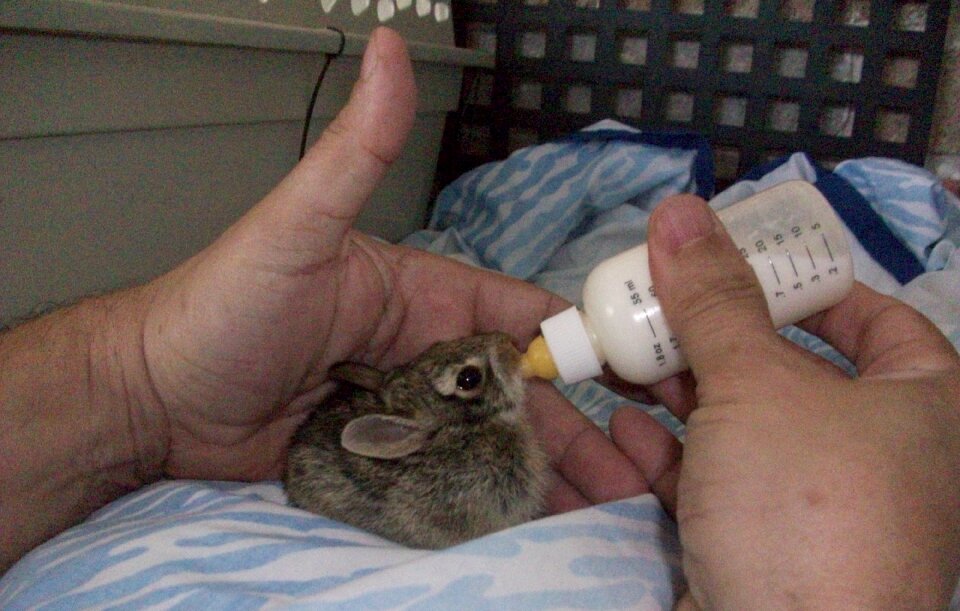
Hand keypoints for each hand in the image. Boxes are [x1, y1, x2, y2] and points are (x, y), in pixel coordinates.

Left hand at [121, 28, 643, 509]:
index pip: (516, 317)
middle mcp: (420, 354)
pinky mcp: (378, 460)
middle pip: (514, 394)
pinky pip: (443, 480)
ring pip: (485, 443)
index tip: (632, 384)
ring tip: (594, 512)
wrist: (151, 398)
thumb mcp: (295, 225)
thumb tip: (389, 48)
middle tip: (625, 477)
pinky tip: (526, 527)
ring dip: (537, 474)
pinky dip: (484, 500)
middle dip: (571, 432)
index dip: (574, 346)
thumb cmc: (220, 306)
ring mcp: (401, 413)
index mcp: (421, 296)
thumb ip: (355, 150)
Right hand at [610, 196, 959, 607]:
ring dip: (676, 392)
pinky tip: (622, 425)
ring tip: (618, 354)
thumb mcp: (758, 383)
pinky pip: (714, 486)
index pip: (878, 320)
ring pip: (741, 431)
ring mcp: (815, 512)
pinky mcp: (761, 553)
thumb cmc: (804, 501)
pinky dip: (668, 453)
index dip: (807, 284)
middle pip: (789, 373)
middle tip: (652, 304)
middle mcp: (879, 458)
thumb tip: (680, 208)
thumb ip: (714, 298)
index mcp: (922, 407)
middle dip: (711, 338)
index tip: (737, 265)